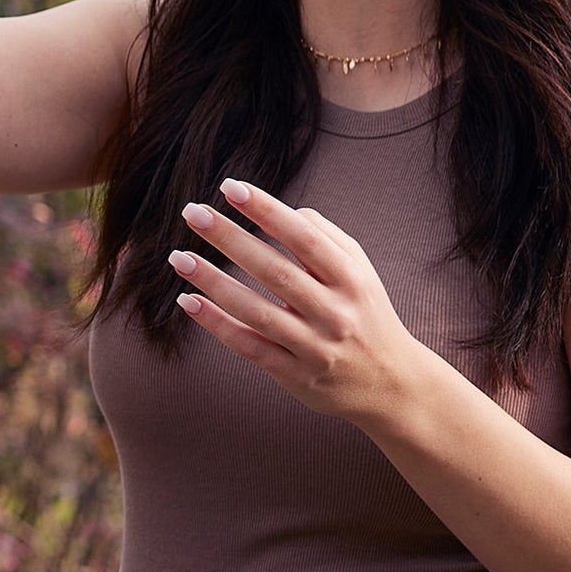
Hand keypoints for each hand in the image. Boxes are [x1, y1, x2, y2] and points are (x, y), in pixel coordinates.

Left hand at [168, 177, 426, 424]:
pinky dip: (216, 323)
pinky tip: (187, 301)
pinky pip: (248, 346)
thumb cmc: (365, 314)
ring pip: (255, 311)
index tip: (229, 187)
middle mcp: (334, 313)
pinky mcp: (294, 375)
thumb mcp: (361, 272)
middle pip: (274, 271)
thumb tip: (283, 209)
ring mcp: (313, 347)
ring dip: (212, 282)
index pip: (304, 238)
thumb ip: (326, 238)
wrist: (392, 384)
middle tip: (192, 212)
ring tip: (178, 257)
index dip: (267, 211)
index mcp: (351, 280)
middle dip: (230, 239)